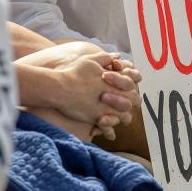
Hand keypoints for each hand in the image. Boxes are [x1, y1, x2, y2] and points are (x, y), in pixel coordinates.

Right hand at [17, 43, 139, 128]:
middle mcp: (112, 94)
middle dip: (132, 103)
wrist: (59, 87)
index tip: (131, 90)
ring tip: (123, 120)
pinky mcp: (96, 117)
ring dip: (124, 118)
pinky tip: (111, 134)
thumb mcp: (90, 61)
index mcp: (112, 80)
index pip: (131, 84)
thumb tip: (116, 56)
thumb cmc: (73, 72)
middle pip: (131, 101)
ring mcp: (105, 106)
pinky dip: (110, 131)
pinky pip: (109, 127)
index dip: (133, 87)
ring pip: (123, 116)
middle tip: (130, 105)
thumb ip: (105, 58)